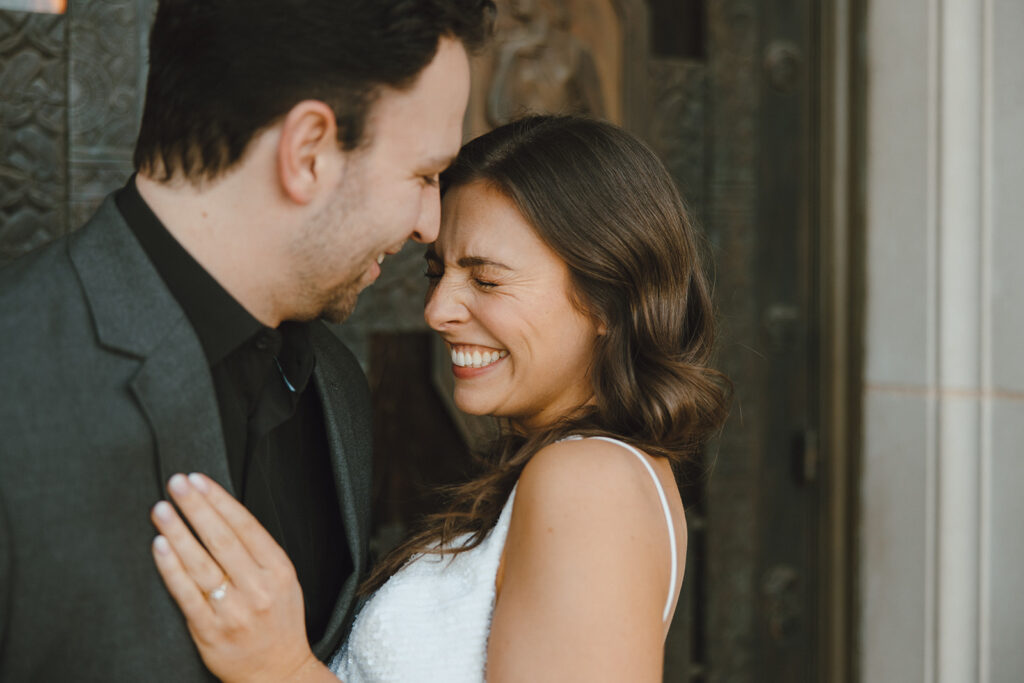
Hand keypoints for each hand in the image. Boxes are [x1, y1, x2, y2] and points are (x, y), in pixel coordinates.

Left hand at [150, 473, 326, 682]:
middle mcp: (259, 588)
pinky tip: (160, 546)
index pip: (246, 526)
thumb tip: (220, 514)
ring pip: (201, 564)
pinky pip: (186, 594)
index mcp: (279, 571)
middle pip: (222, 539)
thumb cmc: (278, 622)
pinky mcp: (210, 630)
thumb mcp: (284, 581)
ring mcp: (233, 610)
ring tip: (161, 509)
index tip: (199, 480)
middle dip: (197, 507)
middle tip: (176, 483)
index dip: (220, 501)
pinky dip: (172, 568)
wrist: (277, 673)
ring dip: (179, 533)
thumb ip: (258, 553)